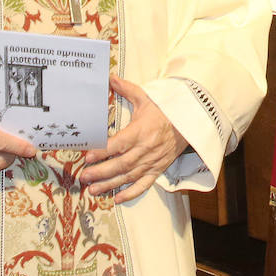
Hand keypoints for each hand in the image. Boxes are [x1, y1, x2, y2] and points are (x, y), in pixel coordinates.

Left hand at [81, 76, 187, 202]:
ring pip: (129, 176)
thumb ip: (126, 89)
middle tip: (84, 177)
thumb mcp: (147, 97)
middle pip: (121, 164)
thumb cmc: (166, 109)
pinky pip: (144, 184)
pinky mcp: (158, 168)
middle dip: (101, 172)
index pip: (119, 144)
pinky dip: (132, 193)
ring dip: (110, 184)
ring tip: (93, 190)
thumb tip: (109, 77)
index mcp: (142, 131)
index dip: (103, 152)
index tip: (88, 157)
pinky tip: (118, 198)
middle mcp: (146, 148)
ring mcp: (152, 161)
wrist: (190, 121)